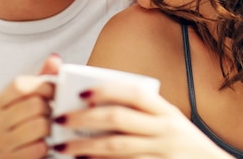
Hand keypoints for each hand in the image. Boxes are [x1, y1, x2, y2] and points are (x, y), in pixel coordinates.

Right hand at [0, 54, 60, 158]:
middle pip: (33, 105)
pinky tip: (45, 146)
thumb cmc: (27, 128)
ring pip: (39, 125)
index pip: (19, 85)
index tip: (53, 92)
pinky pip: (39, 148)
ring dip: (50, 129)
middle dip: (50, 109)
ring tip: (50, 130)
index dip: (42, 86)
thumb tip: (54, 58)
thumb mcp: (32, 100)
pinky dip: (47, 147)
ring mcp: (0, 142)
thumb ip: (43, 78)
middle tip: (52, 114)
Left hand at [50, 83, 233, 158]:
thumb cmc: (183, 146)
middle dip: (84, 118)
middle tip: (59, 118)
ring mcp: (163, 153)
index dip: (107, 90)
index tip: (81, 92)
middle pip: (118, 119)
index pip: (135, 93)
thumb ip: (143, 113)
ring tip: (63, 146)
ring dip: (85, 147)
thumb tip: (96, 103)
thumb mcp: (170, 123)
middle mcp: (167, 129)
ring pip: (117, 147)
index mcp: (167, 111)